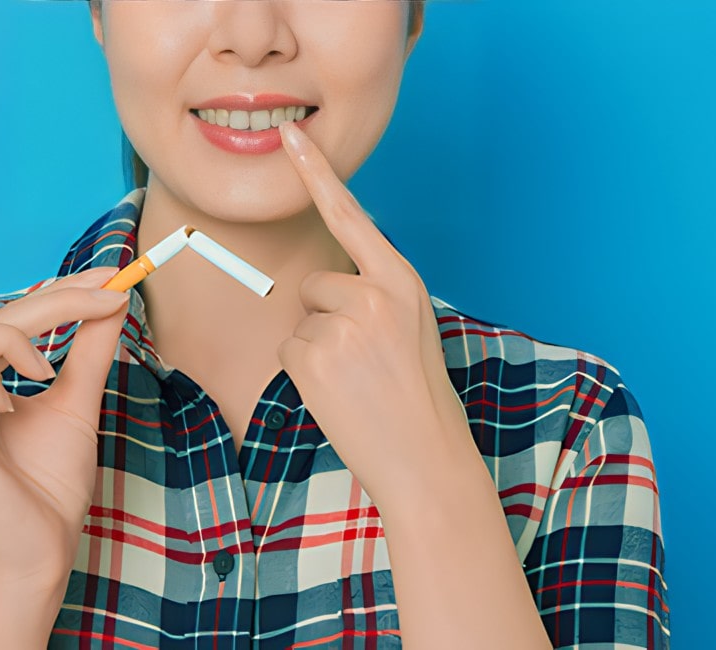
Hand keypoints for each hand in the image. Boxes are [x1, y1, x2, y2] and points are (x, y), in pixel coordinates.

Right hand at [0, 267, 129, 592]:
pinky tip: (15, 403)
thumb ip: (89, 352)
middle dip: (52, 300)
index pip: (7, 316)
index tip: (109, 278)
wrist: (43, 552)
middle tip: (106, 297)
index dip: (57, 290)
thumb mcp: (78, 404)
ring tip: (45, 370)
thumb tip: (113, 301)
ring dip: (11, 338)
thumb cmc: (51, 487)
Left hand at [276, 122, 474, 506]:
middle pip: (315, 283)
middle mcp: (374, 293)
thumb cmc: (416, 393)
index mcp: (401, 280)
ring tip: (356, 380)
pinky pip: (289, 349)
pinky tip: (339, 393)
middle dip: (326, 318)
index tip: (291, 135)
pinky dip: (304, 373)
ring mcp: (343, 324)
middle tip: (363, 361)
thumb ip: (374, 292)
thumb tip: (325, 283)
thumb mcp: (409, 325)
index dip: (317, 172)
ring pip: (300, 319)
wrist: (425, 457)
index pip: (351, 215)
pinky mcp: (314, 356)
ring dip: (317, 349)